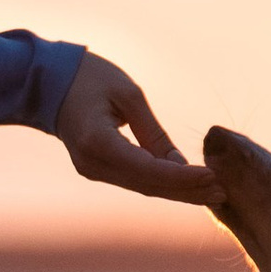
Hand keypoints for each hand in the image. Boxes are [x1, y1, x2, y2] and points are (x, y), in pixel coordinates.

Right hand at [53, 53, 217, 204]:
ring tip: (214, 192)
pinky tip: (188, 184)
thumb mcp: (129, 96)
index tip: (213, 176)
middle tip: (222, 192)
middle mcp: (93, 164)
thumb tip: (180, 165)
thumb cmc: (89, 78)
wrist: (48, 83)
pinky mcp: (97, 169)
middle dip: (187, 191)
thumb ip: (154, 134)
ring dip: (179, 191)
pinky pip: (135, 180)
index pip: (148, 170)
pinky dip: (163, 183)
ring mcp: (92, 170)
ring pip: (143, 187)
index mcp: (98, 143)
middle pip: (148, 186)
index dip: (183, 178)